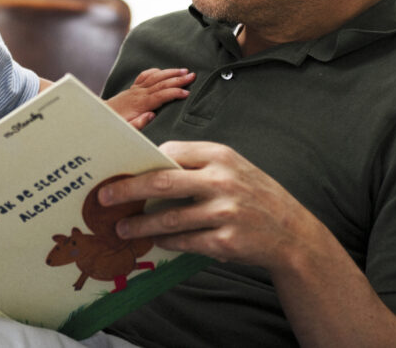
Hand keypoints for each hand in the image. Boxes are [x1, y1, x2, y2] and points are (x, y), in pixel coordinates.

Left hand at [97, 141, 317, 267]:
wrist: (291, 232)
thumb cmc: (252, 194)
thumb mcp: (231, 167)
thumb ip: (195, 164)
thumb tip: (147, 168)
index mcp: (219, 154)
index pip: (169, 152)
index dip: (139, 162)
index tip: (116, 169)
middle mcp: (222, 180)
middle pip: (162, 183)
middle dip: (127, 190)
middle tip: (104, 197)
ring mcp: (225, 212)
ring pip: (168, 219)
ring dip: (140, 225)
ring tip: (122, 228)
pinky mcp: (226, 241)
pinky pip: (184, 241)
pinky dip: (165, 242)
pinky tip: (154, 241)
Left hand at [105, 68, 194, 128]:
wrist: (99, 116)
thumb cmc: (115, 125)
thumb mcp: (127, 129)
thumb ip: (139, 123)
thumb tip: (152, 115)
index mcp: (140, 104)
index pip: (161, 96)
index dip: (175, 93)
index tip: (187, 93)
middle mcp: (138, 93)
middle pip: (161, 83)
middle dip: (178, 79)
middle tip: (193, 76)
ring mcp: (135, 89)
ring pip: (155, 77)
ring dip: (170, 72)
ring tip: (184, 70)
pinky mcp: (132, 88)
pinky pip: (145, 76)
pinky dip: (156, 71)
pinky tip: (163, 71)